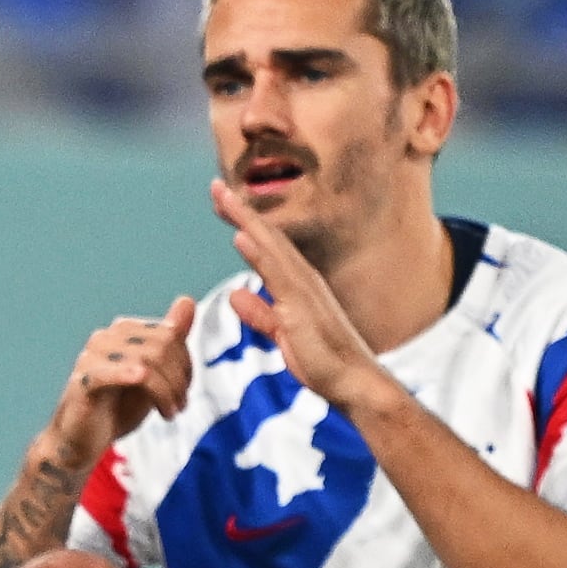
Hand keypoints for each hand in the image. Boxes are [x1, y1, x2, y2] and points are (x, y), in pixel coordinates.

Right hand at [46, 297, 201, 460]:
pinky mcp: (82, 382)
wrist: (82, 442)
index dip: (185, 363)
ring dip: (165, 391)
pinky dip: (131, 378)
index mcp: (122, 331)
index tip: (185, 392)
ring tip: (169, 413)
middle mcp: (105, 338)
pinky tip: (143, 387)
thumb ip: (170, 340)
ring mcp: (91, 358)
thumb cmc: (117, 408)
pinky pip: (112, 373)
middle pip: (161, 345)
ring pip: (146, 361)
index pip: (169, 334)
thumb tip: (187, 301)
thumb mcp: (153, 374)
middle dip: (178, 379)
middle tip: (180, 406)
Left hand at [211, 185, 388, 412]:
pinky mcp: (301, 306)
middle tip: (215, 186)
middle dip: (240, 211)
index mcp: (295, 284)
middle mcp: (301, 279)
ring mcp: (303, 289)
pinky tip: (240, 236)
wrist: (351, 381)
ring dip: (245, 221)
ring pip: (270, 246)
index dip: (242, 223)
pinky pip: (276, 274)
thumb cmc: (321, 359)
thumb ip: (261, 313)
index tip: (222, 203)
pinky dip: (258, 253)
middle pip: (265, 237)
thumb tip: (239, 295)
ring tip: (224, 197)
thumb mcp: (282, 333)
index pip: (264, 247)